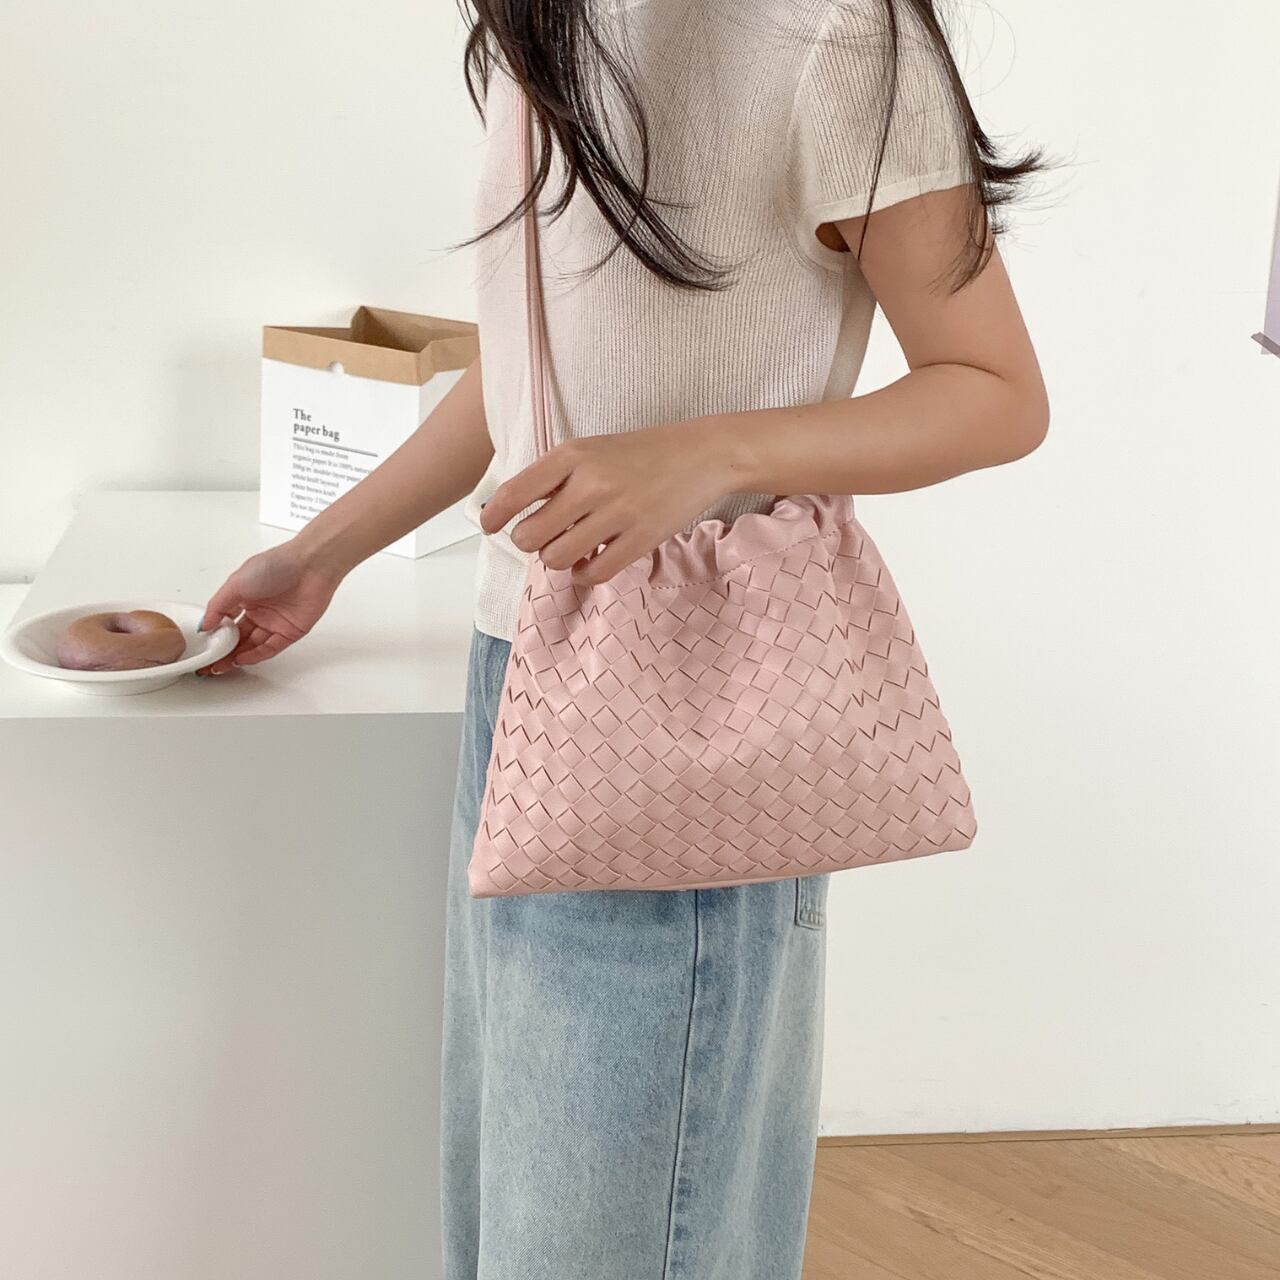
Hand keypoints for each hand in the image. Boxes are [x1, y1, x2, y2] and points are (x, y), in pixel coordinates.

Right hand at [194, 538, 344, 675]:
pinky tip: (240, 659)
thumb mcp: (236, 583)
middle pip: (238, 637)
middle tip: (208, 664)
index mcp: (245, 597)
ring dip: (236, 656)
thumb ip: (218, 606)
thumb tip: (204, 624)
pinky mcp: (291, 631)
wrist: (310, 565)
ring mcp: (275, 622)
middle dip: (222, 652)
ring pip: (252, 645)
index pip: (225, 622)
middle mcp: (260, 611)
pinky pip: (270, 648)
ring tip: (220, 666)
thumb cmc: (276, 565)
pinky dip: (255, 655)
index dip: (213, 636)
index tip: (201, 648)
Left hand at [479, 419, 735, 584]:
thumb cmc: (641, 453)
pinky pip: (595, 573)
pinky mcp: (642, 538)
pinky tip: (592, 561)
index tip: (489, 527)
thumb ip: (554, 478)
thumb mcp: (591, 450)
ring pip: (558, 558)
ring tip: (572, 547)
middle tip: (544, 538)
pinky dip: (586, 574)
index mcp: (572, 455)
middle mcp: (591, 483)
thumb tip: (510, 513)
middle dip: (530, 543)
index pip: (513, 493)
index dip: (493, 517)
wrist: (702, 454)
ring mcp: (618, 512)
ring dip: (559, 559)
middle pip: (530, 536)